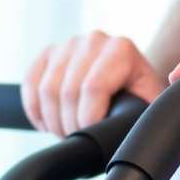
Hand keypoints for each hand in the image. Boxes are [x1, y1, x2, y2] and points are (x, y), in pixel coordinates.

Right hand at [23, 32, 164, 134]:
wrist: (129, 85)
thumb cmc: (140, 100)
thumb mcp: (149, 105)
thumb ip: (145, 111)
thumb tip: (139, 121)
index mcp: (122, 49)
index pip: (93, 88)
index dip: (88, 120)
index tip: (92, 136)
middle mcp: (94, 40)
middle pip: (67, 91)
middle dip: (70, 125)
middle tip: (79, 139)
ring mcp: (69, 44)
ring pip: (46, 91)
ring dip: (53, 121)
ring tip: (67, 133)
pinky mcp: (48, 53)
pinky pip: (30, 84)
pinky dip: (35, 110)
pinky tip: (48, 123)